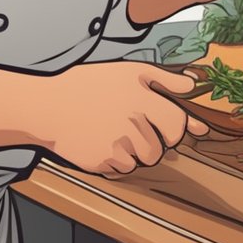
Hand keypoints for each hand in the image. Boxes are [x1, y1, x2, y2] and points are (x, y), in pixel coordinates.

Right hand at [31, 62, 208, 177]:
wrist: (49, 105)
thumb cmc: (92, 85)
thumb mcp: (129, 72)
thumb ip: (164, 79)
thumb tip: (192, 85)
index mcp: (142, 99)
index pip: (177, 125)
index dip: (174, 129)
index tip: (163, 127)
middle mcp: (131, 122)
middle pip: (159, 149)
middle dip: (151, 143)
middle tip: (130, 128)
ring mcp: (115, 144)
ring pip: (142, 162)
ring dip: (134, 154)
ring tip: (113, 134)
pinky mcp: (100, 161)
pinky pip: (121, 171)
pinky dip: (116, 163)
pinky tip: (101, 143)